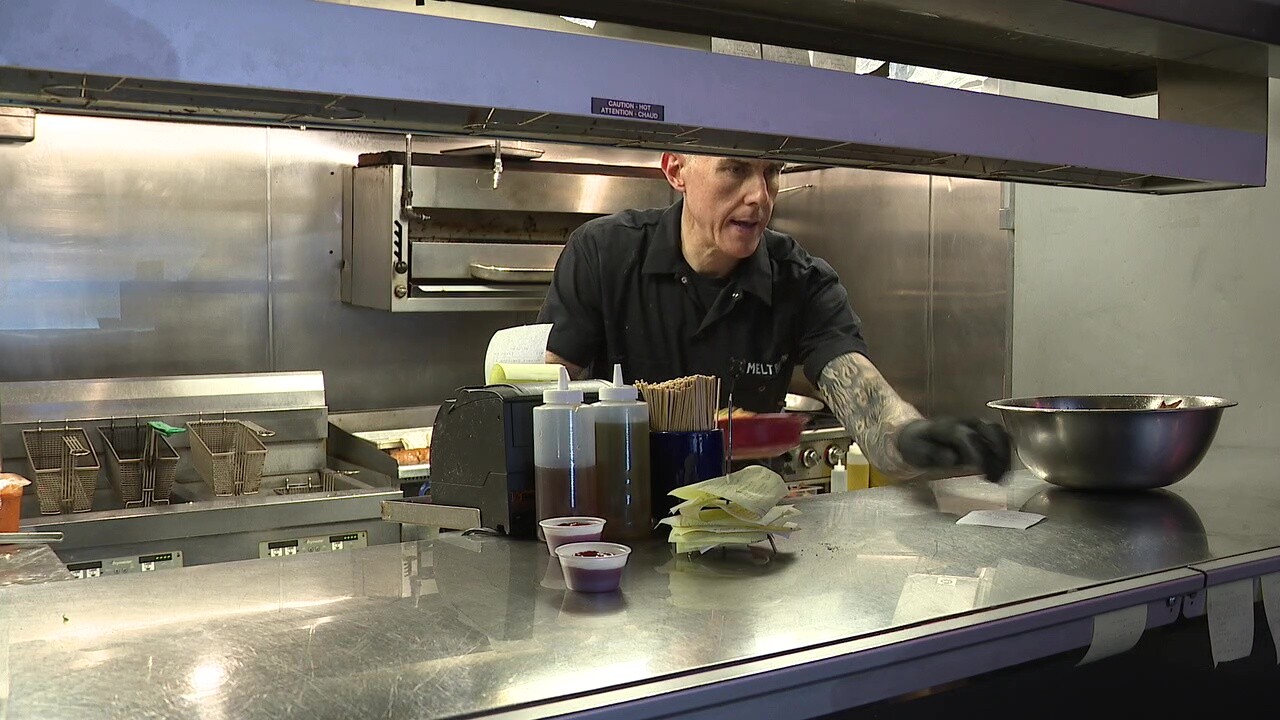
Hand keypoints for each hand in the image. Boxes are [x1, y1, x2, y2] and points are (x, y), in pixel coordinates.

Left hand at [895, 417, 1010, 481]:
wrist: (918, 435)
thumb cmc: (918, 446)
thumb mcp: (918, 453)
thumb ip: (934, 455)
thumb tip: (952, 459)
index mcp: (946, 426)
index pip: (966, 435)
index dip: (975, 452)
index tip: (981, 472)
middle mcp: (964, 422)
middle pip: (990, 431)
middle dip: (996, 455)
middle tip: (995, 479)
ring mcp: (976, 424)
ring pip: (1000, 433)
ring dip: (1004, 456)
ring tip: (1000, 477)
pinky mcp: (984, 430)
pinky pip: (1002, 438)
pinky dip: (1006, 454)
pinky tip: (1002, 472)